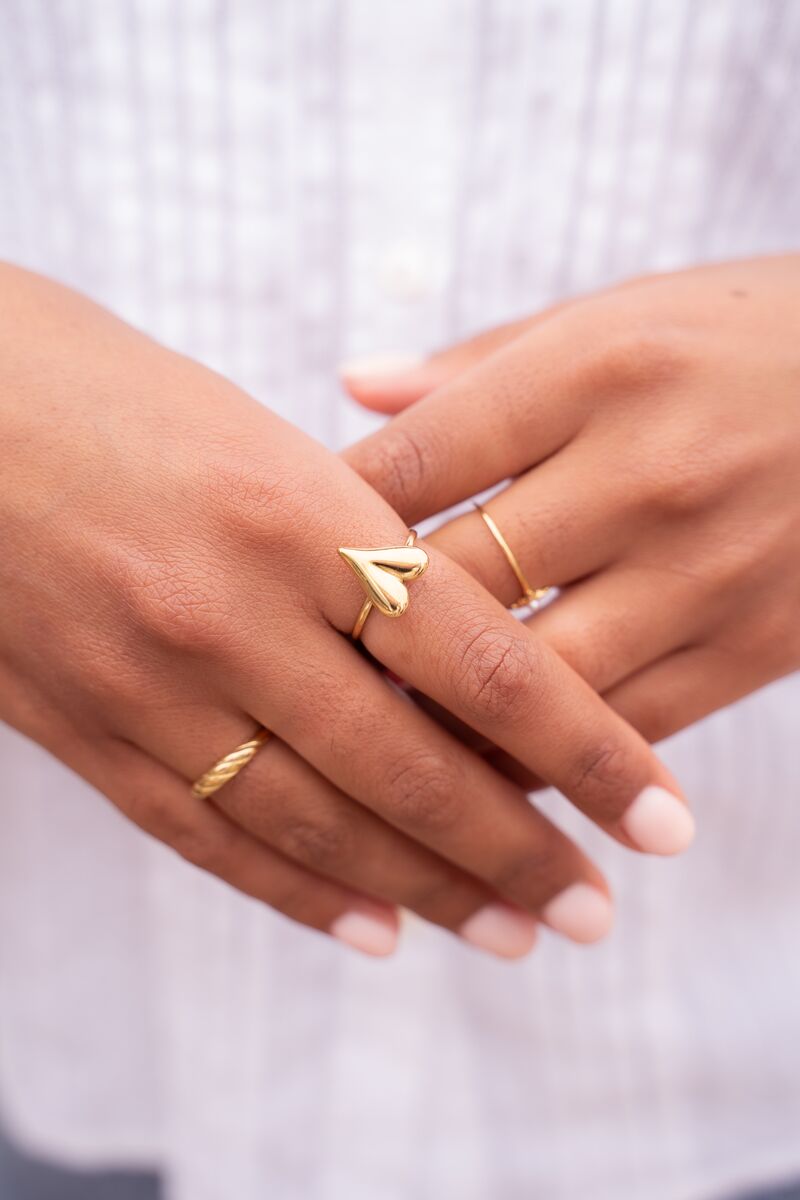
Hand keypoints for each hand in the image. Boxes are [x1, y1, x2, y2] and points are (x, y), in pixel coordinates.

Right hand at [0, 267, 690, 957]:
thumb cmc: (105, 390)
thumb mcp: (257, 432)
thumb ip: (354, 534)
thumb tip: (449, 638)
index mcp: (296, 510)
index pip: (480, 662)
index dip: (584, 751)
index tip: (654, 814)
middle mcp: (231, 612)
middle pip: (410, 765)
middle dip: (517, 850)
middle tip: (592, 908)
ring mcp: (150, 683)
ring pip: (316, 821)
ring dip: (423, 889)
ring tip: (506, 932)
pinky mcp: (84, 729)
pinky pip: (206, 836)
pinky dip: (297, 893)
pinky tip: (369, 929)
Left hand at [343, 256, 799, 756]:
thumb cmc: (744, 335)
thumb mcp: (616, 314)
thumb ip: (478, 364)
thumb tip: (352, 388)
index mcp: (591, 371)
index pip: (413, 462)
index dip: (326, 519)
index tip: (280, 561)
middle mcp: (641, 473)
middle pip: (454, 586)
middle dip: (361, 639)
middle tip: (296, 675)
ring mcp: (702, 570)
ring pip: (531, 683)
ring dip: (442, 723)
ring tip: (374, 747)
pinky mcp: (756, 646)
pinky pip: (623, 730)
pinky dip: (545, 761)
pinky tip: (490, 775)